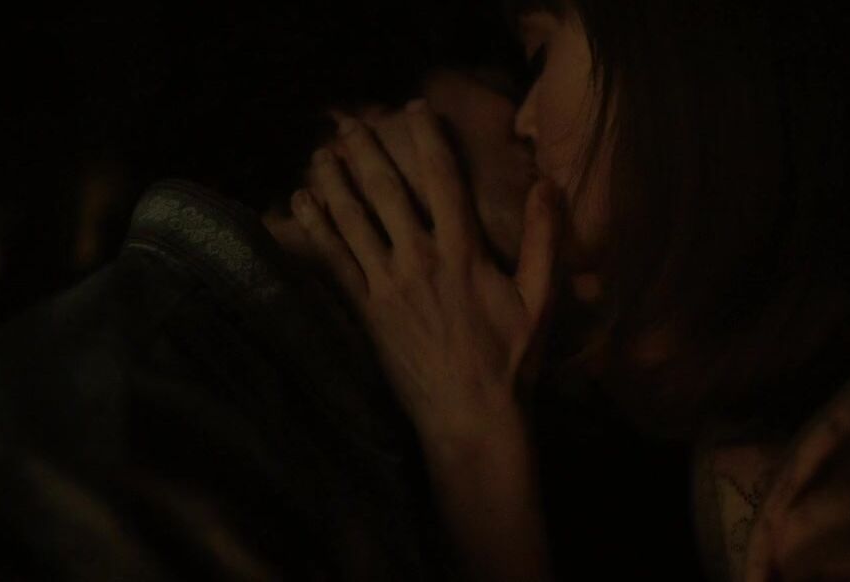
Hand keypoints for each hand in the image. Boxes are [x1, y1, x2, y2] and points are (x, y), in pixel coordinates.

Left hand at [290, 100, 562, 445]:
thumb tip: (549, 185)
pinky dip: (316, 229)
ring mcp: (387, 284)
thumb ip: (542, 240)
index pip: (442, 179)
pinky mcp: (366, 309)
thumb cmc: (510, 360)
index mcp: (463, 251)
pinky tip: (301, 204)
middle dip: (366, 150)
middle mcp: (420, 258)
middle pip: (386, 191)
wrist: (470, 416)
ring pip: (353, 220)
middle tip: (348, 121)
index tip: (413, 108)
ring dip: (333, 181)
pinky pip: (335, 261)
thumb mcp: (539, 299)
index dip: (426, 137)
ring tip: (319, 151)